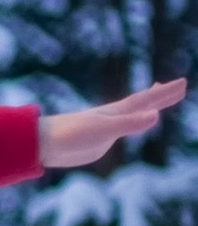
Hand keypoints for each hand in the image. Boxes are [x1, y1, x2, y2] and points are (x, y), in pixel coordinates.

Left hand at [39, 79, 184, 170]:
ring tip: (156, 98)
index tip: (183, 82)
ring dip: (148, 104)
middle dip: (162, 95)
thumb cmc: (71, 135)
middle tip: (180, 85)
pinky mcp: (98, 138)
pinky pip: (123, 125)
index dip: (165, 93)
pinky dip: (132, 120)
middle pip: (143, 102)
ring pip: (132, 112)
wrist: (43, 143)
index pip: (147, 100)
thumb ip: (129, 124)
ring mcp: (106, 125)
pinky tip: (130, 120)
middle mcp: (113, 115)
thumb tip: (156, 115)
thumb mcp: (104, 130)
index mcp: (116, 112)